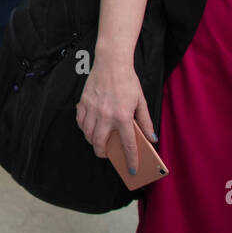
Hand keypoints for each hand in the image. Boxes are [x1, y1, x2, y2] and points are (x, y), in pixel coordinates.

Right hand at [76, 54, 156, 175]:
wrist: (111, 64)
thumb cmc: (128, 81)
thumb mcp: (140, 101)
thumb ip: (146, 121)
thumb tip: (151, 138)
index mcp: (123, 117)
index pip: (128, 144)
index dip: (131, 159)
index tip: (131, 169)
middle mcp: (105, 116)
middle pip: (100, 144)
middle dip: (102, 153)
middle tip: (106, 155)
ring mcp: (92, 110)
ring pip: (88, 135)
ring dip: (92, 142)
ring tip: (98, 142)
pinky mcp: (83, 103)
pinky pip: (80, 122)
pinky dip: (84, 129)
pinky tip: (89, 128)